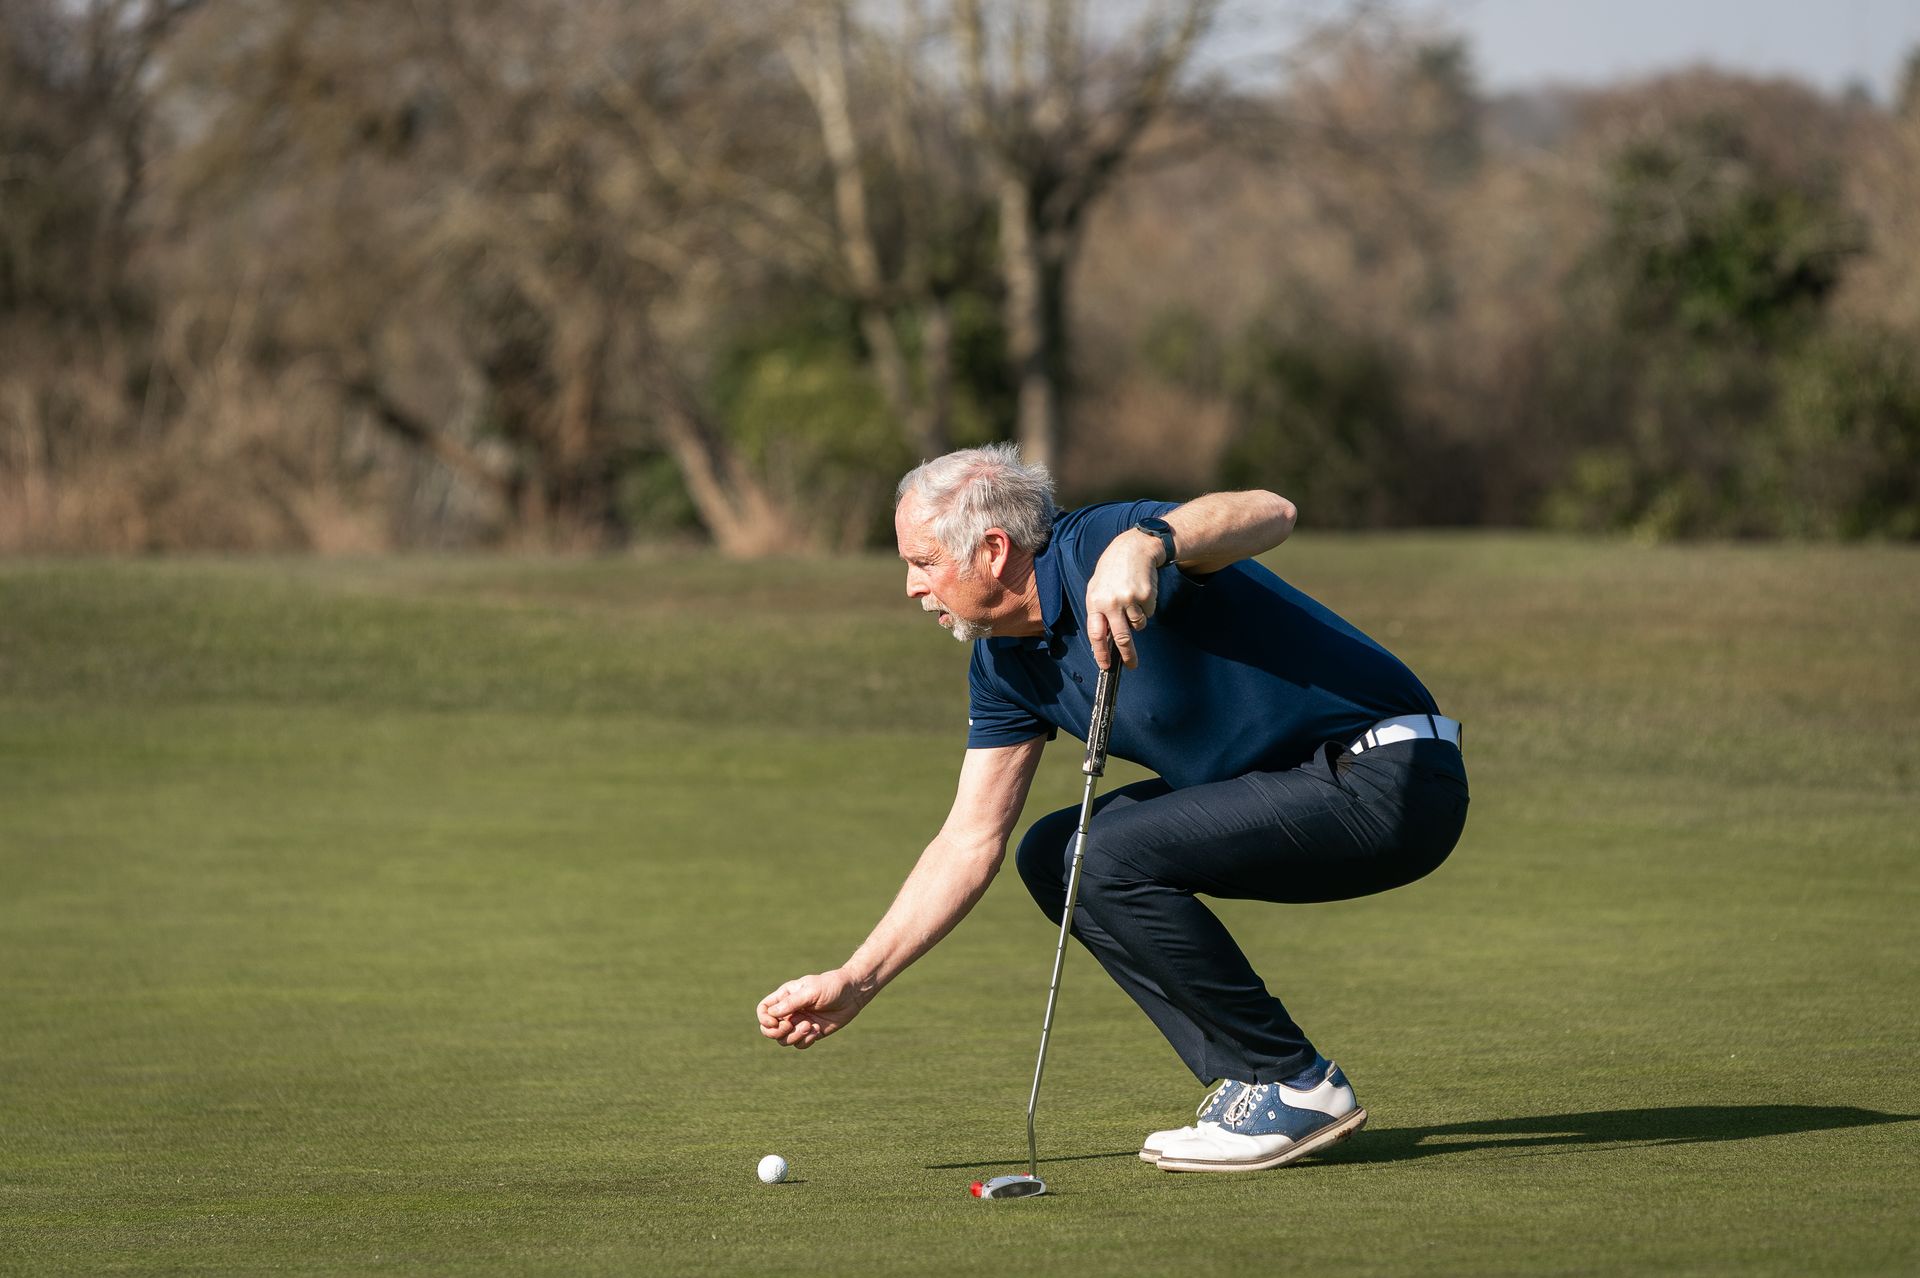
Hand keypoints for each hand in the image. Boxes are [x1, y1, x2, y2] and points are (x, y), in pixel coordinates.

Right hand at [756, 969, 870, 1048]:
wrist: (853, 994)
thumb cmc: (831, 986)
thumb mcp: (811, 991)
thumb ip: (792, 1002)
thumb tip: (771, 1014)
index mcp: (785, 997)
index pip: (764, 1009)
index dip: (764, 1019)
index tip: (775, 1021)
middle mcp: (790, 1011)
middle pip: (769, 1029)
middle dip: (777, 1032)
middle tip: (791, 1026)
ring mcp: (799, 1023)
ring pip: (784, 1040)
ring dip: (794, 1037)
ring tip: (810, 1027)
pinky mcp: (811, 1033)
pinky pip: (800, 1045)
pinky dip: (806, 1041)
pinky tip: (817, 1030)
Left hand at [1085, 530, 1161, 669]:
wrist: (1134, 548)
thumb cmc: (1112, 569)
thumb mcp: (1097, 587)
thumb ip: (1098, 611)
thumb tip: (1103, 638)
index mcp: (1095, 602)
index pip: (1096, 634)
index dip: (1100, 653)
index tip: (1105, 666)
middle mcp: (1112, 602)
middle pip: (1121, 637)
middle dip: (1127, 654)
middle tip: (1132, 664)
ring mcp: (1130, 599)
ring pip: (1138, 625)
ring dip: (1137, 620)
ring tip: (1132, 600)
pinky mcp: (1146, 596)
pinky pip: (1148, 613)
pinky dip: (1146, 608)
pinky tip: (1140, 592)